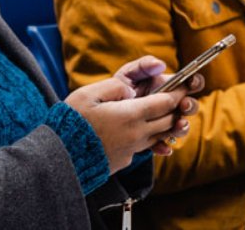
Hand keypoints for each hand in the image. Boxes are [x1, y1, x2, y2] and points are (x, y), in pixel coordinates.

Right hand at [66, 56, 195, 171]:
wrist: (59, 158)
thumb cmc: (70, 123)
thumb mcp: (88, 94)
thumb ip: (114, 87)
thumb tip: (130, 89)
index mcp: (130, 115)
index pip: (166, 102)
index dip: (178, 92)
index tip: (185, 84)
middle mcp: (137, 134)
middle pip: (168, 119)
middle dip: (177, 108)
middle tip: (180, 97)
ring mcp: (132, 149)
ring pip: (160, 135)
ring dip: (167, 124)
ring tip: (169, 113)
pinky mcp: (125, 160)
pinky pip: (145, 146)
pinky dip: (151, 137)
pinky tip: (145, 131)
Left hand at [109, 56, 204, 155]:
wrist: (102, 111)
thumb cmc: (119, 87)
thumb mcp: (129, 74)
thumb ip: (144, 65)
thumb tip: (161, 65)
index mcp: (169, 87)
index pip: (189, 84)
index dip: (195, 82)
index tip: (191, 83)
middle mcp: (170, 105)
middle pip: (190, 106)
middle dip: (191, 105)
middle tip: (184, 105)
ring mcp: (163, 122)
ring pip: (180, 126)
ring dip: (182, 126)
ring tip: (178, 125)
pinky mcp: (153, 137)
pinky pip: (162, 143)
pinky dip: (164, 146)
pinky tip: (163, 148)